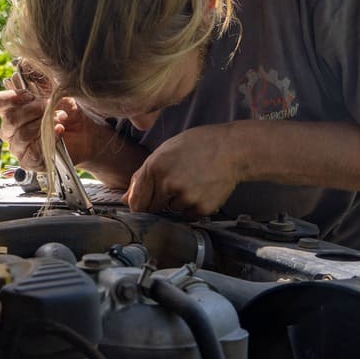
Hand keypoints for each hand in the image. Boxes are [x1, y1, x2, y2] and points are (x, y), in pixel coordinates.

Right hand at [0, 88, 99, 169]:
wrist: (87, 133)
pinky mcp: (29, 161)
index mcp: (13, 110)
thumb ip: (40, 79)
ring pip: (22, 135)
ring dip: (43, 124)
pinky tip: (59, 132)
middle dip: (33, 110)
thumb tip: (26, 62)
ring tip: (59, 118)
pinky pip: (32, 151)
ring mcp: (19, 146)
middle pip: (10, 119)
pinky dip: (48, 139)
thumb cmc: (69, 112)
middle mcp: (12, 129)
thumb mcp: (56, 90)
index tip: (29, 94)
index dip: (10, 97)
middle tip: (49, 106)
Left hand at [123, 124, 242, 214]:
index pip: (137, 200)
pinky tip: (202, 188)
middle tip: (176, 183)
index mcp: (155, 167)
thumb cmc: (199, 144)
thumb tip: (126, 198)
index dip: (138, 204)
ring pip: (172, 210)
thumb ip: (143, 175)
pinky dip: (193, 205)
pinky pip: (189, 214)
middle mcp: (168, 184)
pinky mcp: (201, 208)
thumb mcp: (166, 150)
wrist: (233, 149)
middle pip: (152, 207)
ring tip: (193, 181)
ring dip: (177, 201)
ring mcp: (185, 198)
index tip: (142, 205)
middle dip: (159, 199)